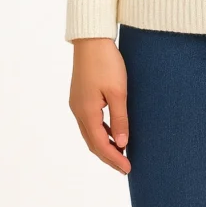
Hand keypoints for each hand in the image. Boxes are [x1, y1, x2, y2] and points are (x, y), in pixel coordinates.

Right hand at [68, 37, 130, 174]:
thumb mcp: (118, 91)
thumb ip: (120, 118)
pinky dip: (101, 131)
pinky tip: (113, 131)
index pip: (100, 145)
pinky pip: (90, 121)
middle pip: (93, 142)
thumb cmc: (106, 62)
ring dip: (104, 144)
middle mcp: (78, 110)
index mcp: (86, 112)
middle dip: (108, 156)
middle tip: (125, 166)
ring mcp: (77, 103)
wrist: (91, 38)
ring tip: (121, 152)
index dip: (114, 158)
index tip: (128, 168)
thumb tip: (122, 144)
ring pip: (90, 132)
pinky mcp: (80, 96)